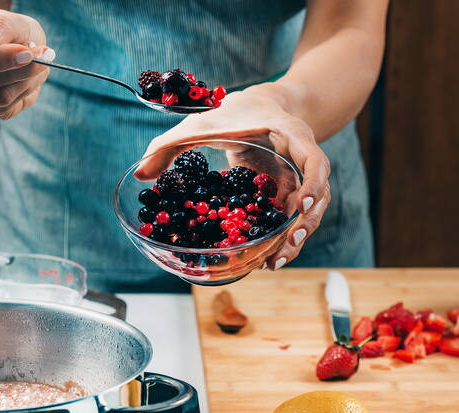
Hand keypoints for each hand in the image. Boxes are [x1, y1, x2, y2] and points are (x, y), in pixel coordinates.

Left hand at [136, 87, 330, 270]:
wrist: (258, 106)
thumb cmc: (233, 112)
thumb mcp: (200, 124)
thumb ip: (170, 145)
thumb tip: (140, 175)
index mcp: (292, 136)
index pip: (315, 161)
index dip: (312, 184)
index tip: (298, 205)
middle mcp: (302, 159)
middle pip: (318, 195)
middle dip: (306, 222)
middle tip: (288, 243)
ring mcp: (298, 177)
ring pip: (309, 212)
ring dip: (296, 237)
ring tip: (276, 261)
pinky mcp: (288, 191)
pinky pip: (292, 216)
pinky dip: (283, 235)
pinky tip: (268, 256)